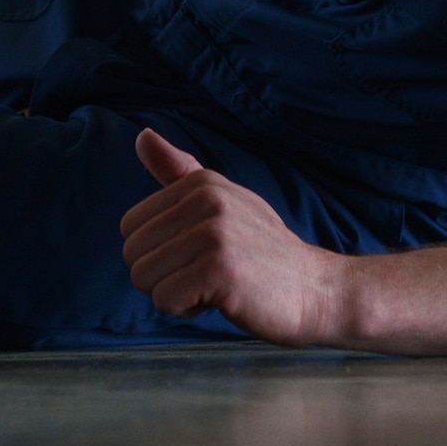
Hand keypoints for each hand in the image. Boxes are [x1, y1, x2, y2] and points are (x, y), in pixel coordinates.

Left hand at [120, 128, 348, 346]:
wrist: (316, 289)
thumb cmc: (262, 252)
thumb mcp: (222, 200)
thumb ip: (178, 171)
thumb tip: (141, 135)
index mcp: (200, 183)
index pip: (130, 227)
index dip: (158, 253)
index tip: (197, 255)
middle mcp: (205, 200)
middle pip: (132, 254)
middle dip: (161, 276)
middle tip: (206, 275)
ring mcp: (214, 233)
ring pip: (144, 279)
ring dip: (174, 295)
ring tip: (213, 286)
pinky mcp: (220, 269)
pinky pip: (165, 300)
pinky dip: (185, 311)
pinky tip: (219, 300)